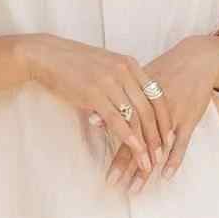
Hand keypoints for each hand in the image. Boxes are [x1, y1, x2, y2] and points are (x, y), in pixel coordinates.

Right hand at [22, 33, 164, 178]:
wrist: (47, 56)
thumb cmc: (74, 64)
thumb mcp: (106, 66)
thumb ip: (122, 81)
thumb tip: (131, 101)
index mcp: (130, 65)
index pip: (157, 95)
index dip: (165, 118)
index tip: (171, 136)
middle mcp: (124, 72)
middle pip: (150, 109)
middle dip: (158, 136)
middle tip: (162, 156)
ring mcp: (110, 82)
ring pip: (135, 117)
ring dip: (144, 143)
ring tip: (148, 161)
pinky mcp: (94, 94)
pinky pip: (117, 120)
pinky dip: (128, 138)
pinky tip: (134, 151)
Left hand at [101, 32, 218, 190]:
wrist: (195, 59)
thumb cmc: (162, 71)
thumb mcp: (136, 83)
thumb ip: (114, 100)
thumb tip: (90, 118)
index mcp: (136, 96)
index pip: (120, 126)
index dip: (110, 146)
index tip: (100, 165)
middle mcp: (152, 107)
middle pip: (135, 138)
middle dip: (124, 163)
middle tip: (112, 183)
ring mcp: (172, 113)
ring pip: (156, 145)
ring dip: (145, 168)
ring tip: (134, 188)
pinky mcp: (189, 118)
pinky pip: (182, 142)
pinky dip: (174, 159)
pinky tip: (165, 175)